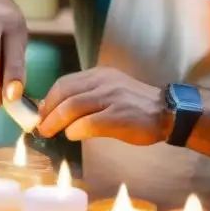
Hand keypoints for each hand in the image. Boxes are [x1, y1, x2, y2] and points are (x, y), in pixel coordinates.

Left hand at [37, 67, 171, 145]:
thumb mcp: (111, 90)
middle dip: (47, 111)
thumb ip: (88, 95)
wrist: (169, 112)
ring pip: (72, 106)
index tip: (41, 113)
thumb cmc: (136, 106)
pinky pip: (88, 123)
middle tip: (40, 126)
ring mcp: (112, 98)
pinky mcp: (119, 116)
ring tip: (48, 132)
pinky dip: (75, 130)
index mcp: (100, 75)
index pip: (65, 83)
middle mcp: (104, 82)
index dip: (49, 99)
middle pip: (64, 93)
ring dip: (55, 122)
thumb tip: (58, 110)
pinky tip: (72, 136)